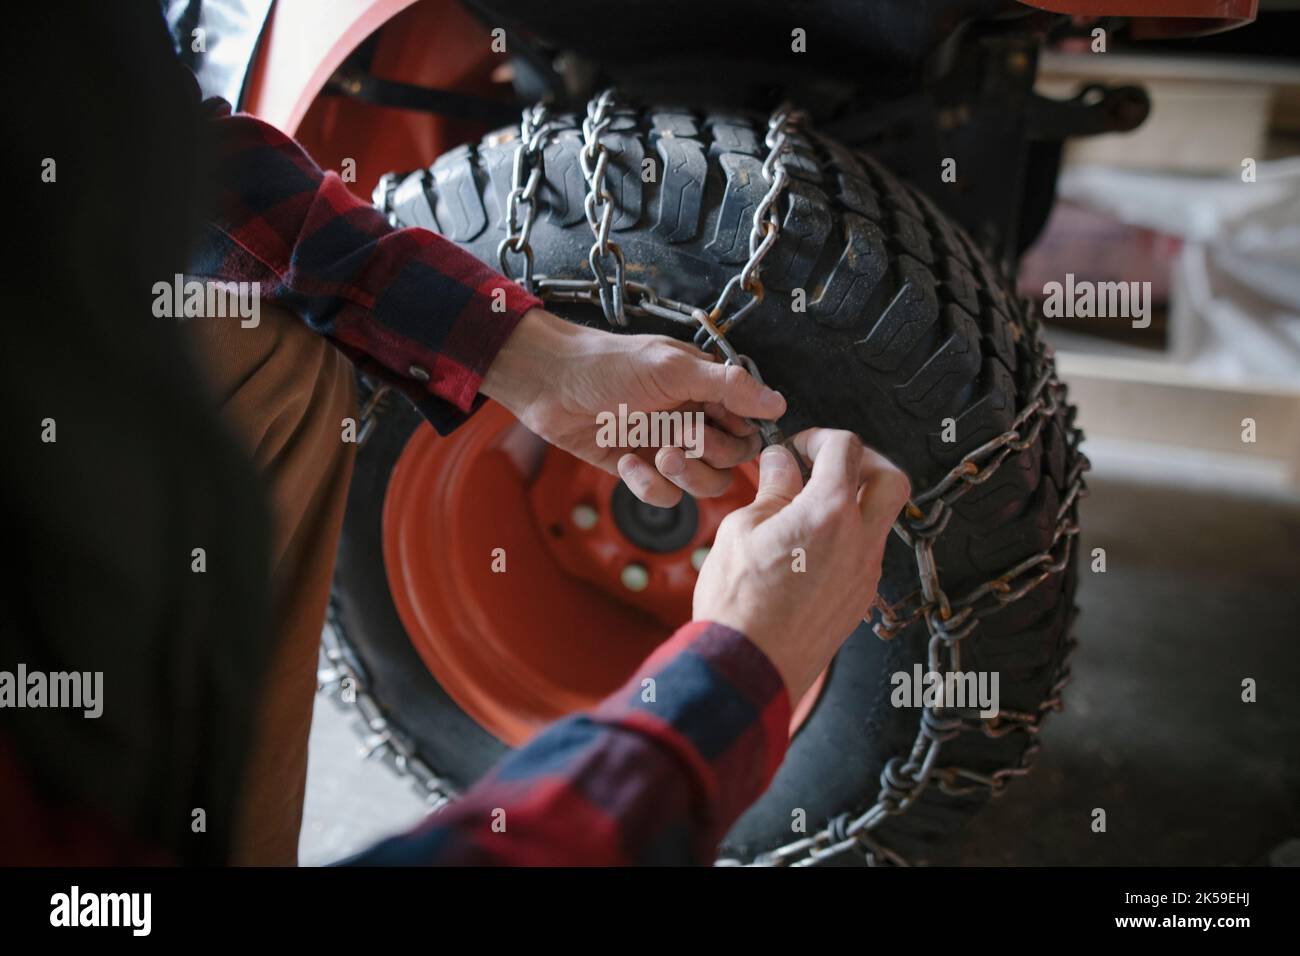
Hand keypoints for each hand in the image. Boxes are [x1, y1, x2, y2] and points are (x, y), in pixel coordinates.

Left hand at [481, 308, 786, 505]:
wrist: (549, 383)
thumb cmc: (607, 364)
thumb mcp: (673, 368)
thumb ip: (729, 387)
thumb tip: (778, 402)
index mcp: (707, 391)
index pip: (748, 428)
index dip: (741, 437)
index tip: (721, 430)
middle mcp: (692, 420)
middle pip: (730, 461)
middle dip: (709, 455)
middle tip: (682, 436)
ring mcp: (666, 448)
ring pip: (702, 484)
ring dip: (683, 475)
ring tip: (658, 453)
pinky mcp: (639, 471)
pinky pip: (664, 496)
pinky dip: (648, 485)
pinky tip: (626, 460)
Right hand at [692, 429, 910, 699]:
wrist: (748, 667)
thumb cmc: (738, 604)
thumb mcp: (740, 530)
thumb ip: (771, 490)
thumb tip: (782, 464)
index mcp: (828, 512)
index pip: (846, 448)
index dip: (821, 437)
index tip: (800, 446)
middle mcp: (859, 541)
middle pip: (891, 479)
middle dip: (865, 461)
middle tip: (829, 464)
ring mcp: (865, 573)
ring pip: (881, 519)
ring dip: (855, 503)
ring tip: (810, 508)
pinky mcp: (859, 599)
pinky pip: (866, 553)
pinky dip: (848, 537)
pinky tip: (810, 545)